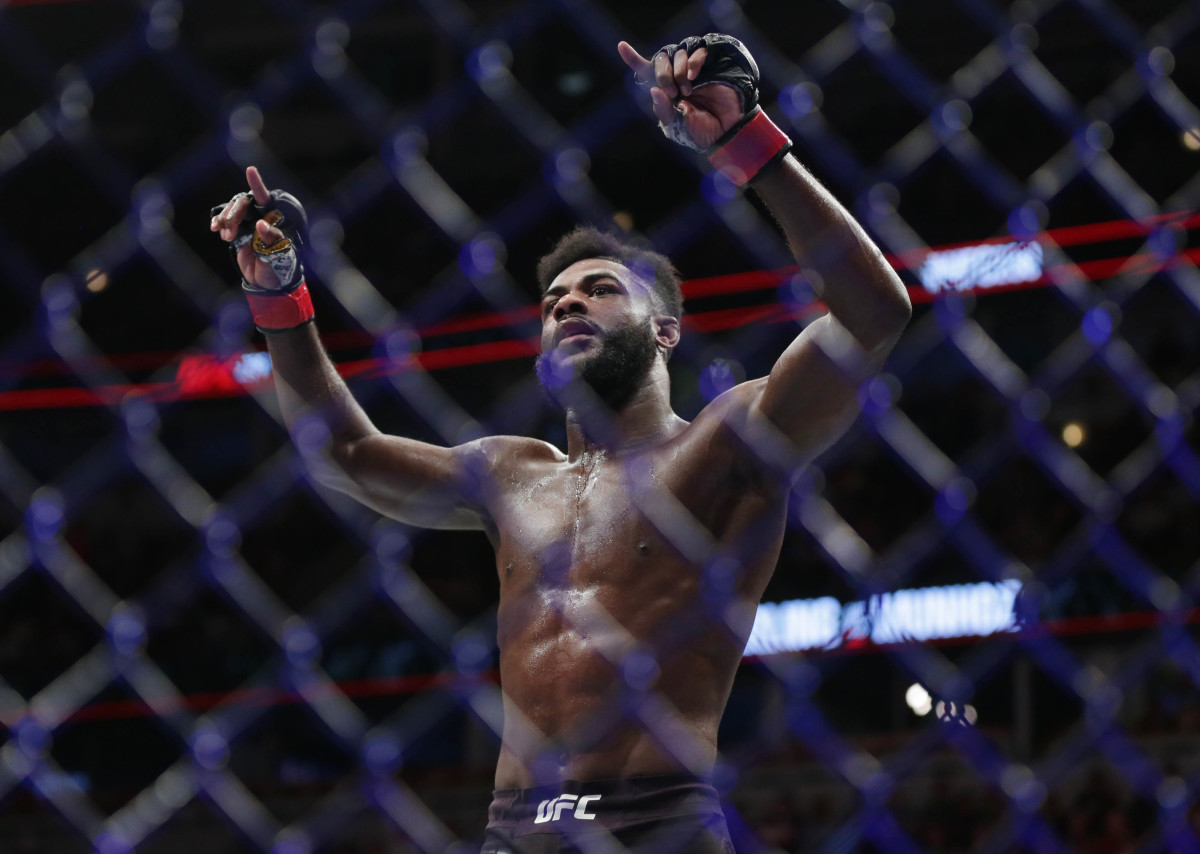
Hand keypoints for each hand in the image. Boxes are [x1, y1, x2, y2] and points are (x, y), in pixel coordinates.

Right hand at [209, 166, 286, 289]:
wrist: (267, 283)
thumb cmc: (279, 267)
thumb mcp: (279, 255)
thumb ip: (271, 239)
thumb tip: (261, 224)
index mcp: (276, 219)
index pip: (266, 199)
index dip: (258, 184)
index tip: (250, 170)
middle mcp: (262, 216)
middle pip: (244, 203)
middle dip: (234, 215)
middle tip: (228, 235)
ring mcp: (249, 222)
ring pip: (233, 209)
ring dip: (226, 220)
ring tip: (225, 237)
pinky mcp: (238, 229)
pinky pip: (225, 218)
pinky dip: (218, 220)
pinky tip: (214, 228)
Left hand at [618, 40, 743, 149]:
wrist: (725, 131)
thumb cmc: (699, 131)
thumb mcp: (675, 126)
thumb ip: (663, 110)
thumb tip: (653, 90)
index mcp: (664, 90)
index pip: (646, 71)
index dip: (633, 58)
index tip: (622, 46)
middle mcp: (676, 76)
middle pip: (660, 59)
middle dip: (662, 74)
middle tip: (671, 92)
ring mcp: (692, 69)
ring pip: (677, 52)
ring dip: (678, 70)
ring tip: (686, 90)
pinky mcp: (709, 64)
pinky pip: (697, 51)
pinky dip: (692, 61)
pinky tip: (693, 76)